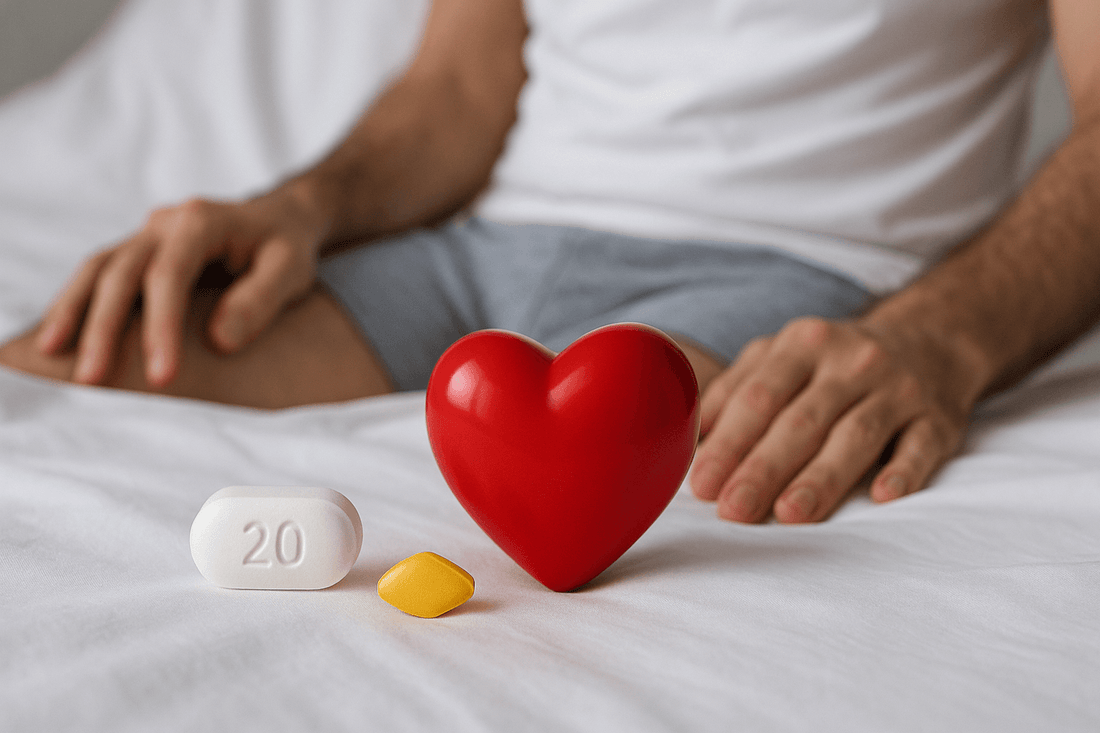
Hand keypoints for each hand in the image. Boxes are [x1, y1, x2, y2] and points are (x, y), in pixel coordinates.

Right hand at [35, 191, 328, 386]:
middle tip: (92, 380)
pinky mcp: (138, 251)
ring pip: (99, 269)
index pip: (169, 276)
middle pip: (122, 273)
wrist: (281, 219)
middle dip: (104, 327)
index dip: (161, 327)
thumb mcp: (291, 269)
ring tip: (53, 355)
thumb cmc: (287, 246)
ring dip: (75, 311)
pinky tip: (61, 336)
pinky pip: (100, 274)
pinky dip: (78, 302)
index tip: (162, 376)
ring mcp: (147, 234)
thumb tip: (218, 341)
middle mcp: (165, 223)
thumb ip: (260, 300)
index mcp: (201, 220)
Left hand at [688, 316, 975, 522]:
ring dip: (822, 477)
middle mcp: (853, 360)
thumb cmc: (835, 361)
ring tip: (790, 514)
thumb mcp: (783, 356)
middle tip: (734, 510)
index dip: (729, 442)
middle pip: (802, 420)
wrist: (931, 339)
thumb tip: (686, 438)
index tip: (703, 484)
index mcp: (804, 343)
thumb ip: (735, 391)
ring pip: (856, 435)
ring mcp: (899, 388)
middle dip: (764, 468)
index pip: (760, 397)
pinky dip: (903, 470)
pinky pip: (921, 445)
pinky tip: (882, 496)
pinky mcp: (939, 418)